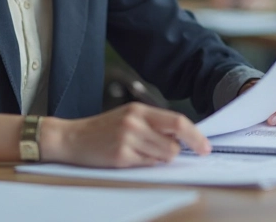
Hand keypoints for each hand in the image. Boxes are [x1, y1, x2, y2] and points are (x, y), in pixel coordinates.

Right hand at [42, 102, 210, 167]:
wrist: (71, 138)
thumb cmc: (100, 130)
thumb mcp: (127, 117)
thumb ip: (152, 124)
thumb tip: (181, 138)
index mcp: (139, 109)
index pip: (177, 121)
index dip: (195, 136)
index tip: (204, 147)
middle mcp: (135, 122)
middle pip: (174, 143)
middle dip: (173, 151)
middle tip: (162, 151)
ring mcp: (128, 139)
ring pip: (163, 156)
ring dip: (158, 158)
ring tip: (139, 153)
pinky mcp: (121, 156)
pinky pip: (148, 165)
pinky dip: (144, 164)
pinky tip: (129, 158)